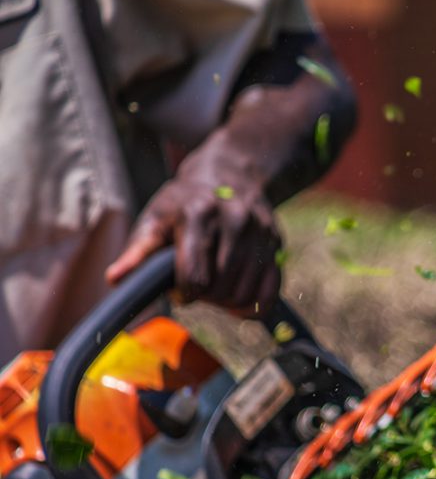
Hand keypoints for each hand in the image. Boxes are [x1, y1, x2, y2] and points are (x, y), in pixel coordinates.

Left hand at [105, 141, 282, 313]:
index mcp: (198, 215)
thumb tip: (115, 280)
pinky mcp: (276, 242)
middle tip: (197, 286)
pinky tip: (239, 300)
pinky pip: (271, 291)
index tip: (180, 291)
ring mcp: (260, 232)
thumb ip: (137, 250)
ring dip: (227, 302)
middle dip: (205, 297)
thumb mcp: (156, 218)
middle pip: (220, 288)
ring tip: (215, 287)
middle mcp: (234, 221)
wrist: (230, 174)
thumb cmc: (184, 202)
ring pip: (245, 293)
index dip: (184, 294)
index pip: (195, 277)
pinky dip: (254, 305)